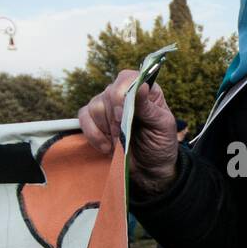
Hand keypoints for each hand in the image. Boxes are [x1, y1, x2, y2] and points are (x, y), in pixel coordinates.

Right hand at [79, 69, 179, 195]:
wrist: (149, 169)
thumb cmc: (160, 144)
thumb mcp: (162, 127)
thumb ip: (149, 107)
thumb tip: (141, 86)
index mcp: (145, 90)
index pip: (128, 78)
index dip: (122, 94)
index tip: (123, 116)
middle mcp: (124, 93)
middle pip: (109, 94)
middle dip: (116, 120)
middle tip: (125, 137)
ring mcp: (108, 105)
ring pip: (95, 106)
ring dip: (107, 129)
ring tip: (119, 143)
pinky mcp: (95, 119)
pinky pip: (84, 118)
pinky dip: (93, 135)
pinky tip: (107, 147)